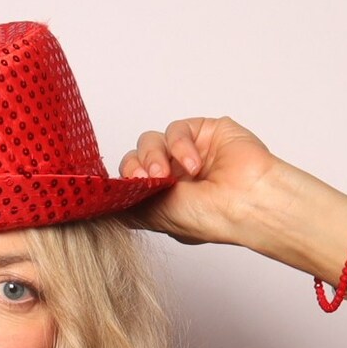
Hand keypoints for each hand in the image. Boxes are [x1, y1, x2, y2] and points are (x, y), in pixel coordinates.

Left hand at [119, 116, 304, 252]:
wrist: (246, 204)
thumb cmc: (209, 217)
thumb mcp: (157, 217)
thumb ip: (128, 207)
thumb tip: (101, 204)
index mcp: (162, 197)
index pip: (130, 180)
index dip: (123, 180)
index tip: (122, 189)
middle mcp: (173, 175)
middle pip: (135, 158)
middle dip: (137, 168)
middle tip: (148, 180)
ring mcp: (188, 152)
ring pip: (150, 140)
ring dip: (154, 156)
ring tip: (167, 174)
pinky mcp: (204, 131)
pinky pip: (176, 129)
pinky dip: (180, 145)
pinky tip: (193, 164)